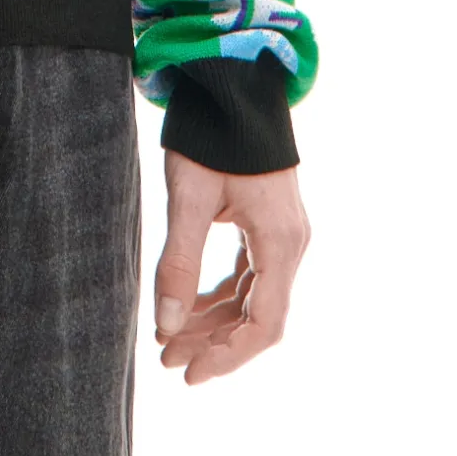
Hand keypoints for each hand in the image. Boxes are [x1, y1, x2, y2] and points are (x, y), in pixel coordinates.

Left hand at [152, 152, 309, 383]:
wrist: (233, 81)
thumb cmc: (211, 134)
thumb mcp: (189, 196)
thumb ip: (180, 262)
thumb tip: (167, 326)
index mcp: (280, 242)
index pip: (262, 325)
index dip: (227, 357)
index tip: (188, 373)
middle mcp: (290, 244)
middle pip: (258, 317)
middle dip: (213, 343)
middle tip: (166, 358)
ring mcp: (283, 234)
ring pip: (253, 298)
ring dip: (214, 321)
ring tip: (169, 337)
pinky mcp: (268, 224)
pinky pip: (249, 275)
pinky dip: (220, 295)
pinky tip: (189, 305)